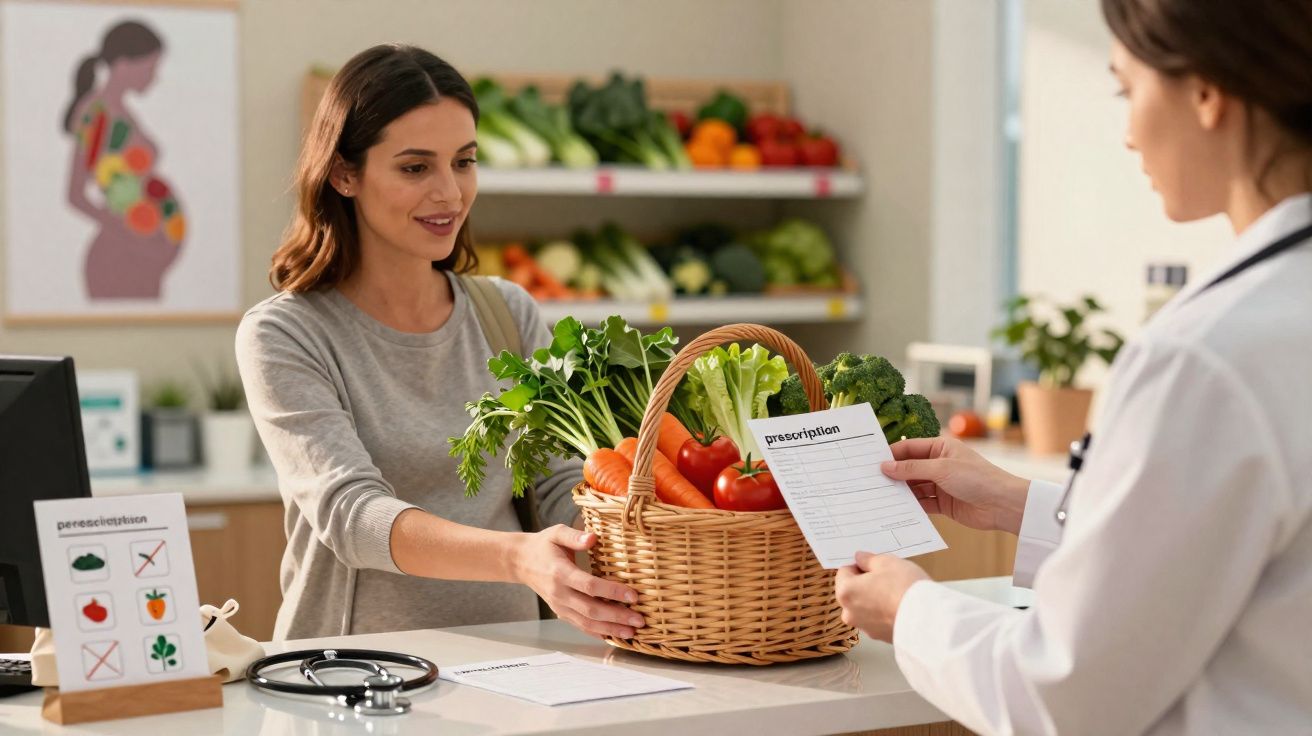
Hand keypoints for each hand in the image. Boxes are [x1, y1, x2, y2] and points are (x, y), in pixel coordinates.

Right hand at [512, 525, 644, 638]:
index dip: (612, 592)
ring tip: (632, 632)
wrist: (521, 561)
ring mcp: (559, 606)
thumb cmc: (544, 545)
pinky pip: (580, 626)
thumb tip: (593, 537)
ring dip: (610, 629)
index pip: (589, 586)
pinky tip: (613, 635)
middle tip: (640, 620)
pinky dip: (597, 633)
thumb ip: (574, 536)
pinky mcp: (560, 612)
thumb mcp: (556, 533)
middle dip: (617, 617)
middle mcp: (559, 593)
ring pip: (586, 623)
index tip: (634, 596)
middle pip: (591, 610)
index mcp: (560, 573)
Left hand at [835, 552, 929, 641]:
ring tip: (896, 592)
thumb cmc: (904, 588)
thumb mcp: (887, 562)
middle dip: (866, 583)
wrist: (927, 618)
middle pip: (852, 591)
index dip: (859, 566)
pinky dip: (884, 612)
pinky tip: (900, 606)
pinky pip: (877, 619)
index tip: (873, 565)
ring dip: (875, 599)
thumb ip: (869, 559)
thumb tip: (861, 559)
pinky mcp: (880, 636)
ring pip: (864, 606)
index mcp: (845, 592)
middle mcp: (850, 613)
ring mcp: (864, 627)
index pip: (843, 572)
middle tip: (887, 577)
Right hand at [882, 436, 1030, 533]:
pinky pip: (922, 503)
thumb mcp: (941, 469)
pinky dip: (911, 506)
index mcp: (941, 448)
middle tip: (871, 482)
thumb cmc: (978, 478)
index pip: (909, 448)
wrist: (1003, 505)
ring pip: (914, 487)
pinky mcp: (944, 503)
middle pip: (909, 468)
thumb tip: (885, 466)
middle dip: (893, 475)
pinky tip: (897, 510)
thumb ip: (911, 469)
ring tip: (880, 497)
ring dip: (901, 492)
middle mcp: (939, 464)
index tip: (871, 462)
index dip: (891, 455)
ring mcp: (941, 484)